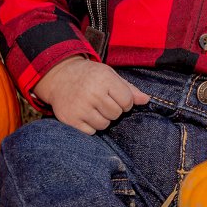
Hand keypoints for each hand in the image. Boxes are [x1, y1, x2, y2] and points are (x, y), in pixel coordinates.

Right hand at [31, 56, 149, 134]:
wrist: (59, 76)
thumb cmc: (89, 76)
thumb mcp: (109, 75)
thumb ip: (128, 88)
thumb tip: (147, 100)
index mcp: (104, 79)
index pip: (127, 101)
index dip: (125, 101)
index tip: (116, 97)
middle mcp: (92, 93)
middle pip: (116, 114)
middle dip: (112, 110)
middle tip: (102, 102)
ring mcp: (80, 107)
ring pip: (104, 124)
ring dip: (102, 119)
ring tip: (93, 108)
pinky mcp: (70, 119)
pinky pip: (91, 131)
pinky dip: (90, 126)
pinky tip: (84, 114)